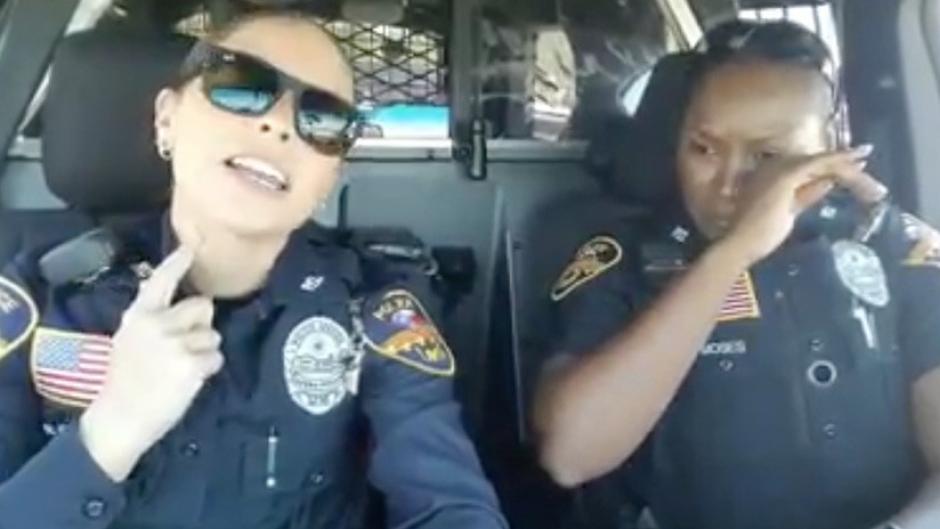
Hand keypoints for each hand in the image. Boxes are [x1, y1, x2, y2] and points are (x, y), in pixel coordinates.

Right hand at [80, 246, 223, 480]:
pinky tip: (188, 381)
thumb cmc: (126, 382)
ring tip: (182, 368)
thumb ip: (152, 320)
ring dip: (205, 351)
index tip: (191, 249)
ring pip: (213, 335)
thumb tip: (180, 304)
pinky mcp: (191, 364)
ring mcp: (175, 343)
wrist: (119, 419)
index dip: (177, 263)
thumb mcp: (129, 340)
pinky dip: (208, 370)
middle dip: (202, 325)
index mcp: (139, 316)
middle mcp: (157, 324)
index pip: (161, 281)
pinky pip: (216, 358)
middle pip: (203, 307)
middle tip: (184, 347)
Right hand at [724, 146, 881, 264]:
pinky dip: (837, 161)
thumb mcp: (788, 213)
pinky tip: (855, 160)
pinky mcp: (787, 176)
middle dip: (839, 161)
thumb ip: (805, 196)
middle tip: (863, 155)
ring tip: (864, 155)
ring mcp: (777, 170)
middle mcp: (771, 166)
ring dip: (842, 162)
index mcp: (768, 175)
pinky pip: (818, 164)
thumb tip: (827, 182)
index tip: (848, 164)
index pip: (803, 167)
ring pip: (818, 161)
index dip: (826, 164)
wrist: (739, 243)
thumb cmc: (755, 236)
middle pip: (813, 161)